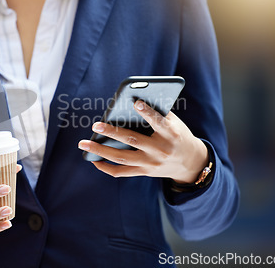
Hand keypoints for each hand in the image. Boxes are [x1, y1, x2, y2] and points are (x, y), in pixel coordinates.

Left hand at [78, 100, 207, 183]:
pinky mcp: (145, 172)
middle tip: (95, 126)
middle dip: (112, 133)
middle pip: (132, 141)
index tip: (135, 102)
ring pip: (122, 158)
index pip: (158, 122)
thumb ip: (157, 113)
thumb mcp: (175, 123)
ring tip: (83, 144)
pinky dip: (106, 168)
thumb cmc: (178, 135)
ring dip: (100, 151)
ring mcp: (151, 163)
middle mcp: (160, 150)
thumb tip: (132, 102)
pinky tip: (94, 160)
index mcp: (171, 134)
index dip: (147, 112)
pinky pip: (122, 172)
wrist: (191, 163)